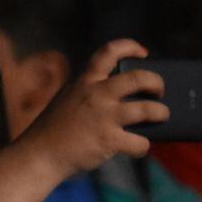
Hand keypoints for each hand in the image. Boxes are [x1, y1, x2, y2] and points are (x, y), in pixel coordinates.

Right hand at [18, 38, 163, 178]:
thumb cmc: (53, 130)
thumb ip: (89, 94)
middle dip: (156, 82)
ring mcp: (105, 117)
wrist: (39, 154)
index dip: (130, 47)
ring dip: (161, 113)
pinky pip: (140, 142)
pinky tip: (140, 147)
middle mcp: (97, 95)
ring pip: (148, 110)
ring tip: (162, 116)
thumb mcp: (68, 100)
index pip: (109, 52)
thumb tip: (121, 99)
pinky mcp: (109, 140)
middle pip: (139, 78)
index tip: (143, 52)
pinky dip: (144, 145)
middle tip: (160, 91)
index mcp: (85, 82)